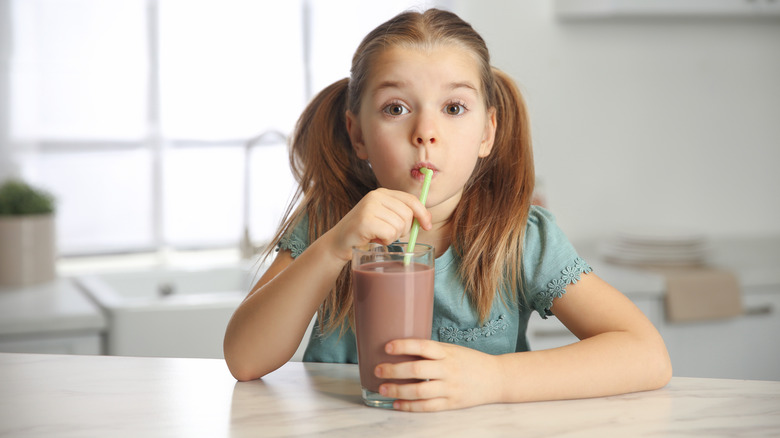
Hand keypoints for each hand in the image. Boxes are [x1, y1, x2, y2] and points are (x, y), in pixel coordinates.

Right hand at [327, 188, 431, 261]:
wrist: (339, 242)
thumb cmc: (366, 232)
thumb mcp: (384, 217)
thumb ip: (402, 214)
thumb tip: (426, 220)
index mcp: (382, 193)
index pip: (411, 199)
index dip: (423, 213)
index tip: (427, 226)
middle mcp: (376, 196)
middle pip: (407, 214)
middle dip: (404, 229)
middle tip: (390, 234)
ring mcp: (369, 207)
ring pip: (399, 225)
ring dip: (393, 237)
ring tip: (379, 236)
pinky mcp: (365, 220)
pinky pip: (390, 233)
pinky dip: (386, 241)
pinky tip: (374, 239)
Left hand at [374, 339, 502, 411]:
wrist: (497, 378)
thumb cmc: (470, 361)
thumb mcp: (452, 350)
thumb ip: (431, 352)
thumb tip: (401, 350)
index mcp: (447, 352)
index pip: (422, 346)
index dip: (404, 346)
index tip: (387, 346)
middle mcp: (448, 369)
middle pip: (417, 370)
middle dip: (394, 370)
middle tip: (377, 369)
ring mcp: (450, 388)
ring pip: (420, 391)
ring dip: (398, 391)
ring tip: (382, 388)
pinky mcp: (452, 403)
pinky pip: (428, 407)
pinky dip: (410, 406)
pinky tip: (397, 404)